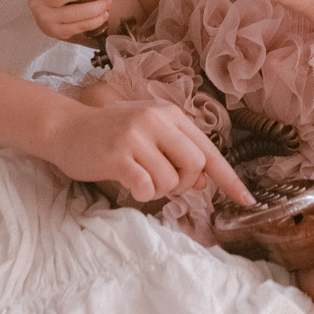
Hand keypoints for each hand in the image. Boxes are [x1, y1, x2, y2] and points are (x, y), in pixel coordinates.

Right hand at [47, 99, 255, 206]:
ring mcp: (137, 136)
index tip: (247, 200)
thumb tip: (203, 182)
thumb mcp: (148, 135)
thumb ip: (177, 153)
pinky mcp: (119, 155)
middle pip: (195, 165)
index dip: (229, 178)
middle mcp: (156, 120)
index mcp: (169, 114)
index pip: (209, 149)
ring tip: (139, 177)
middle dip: (184, 183)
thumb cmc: (110, 135)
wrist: (66, 128)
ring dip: (159, 190)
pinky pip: (148, 188)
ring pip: (171, 180)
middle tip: (162, 181)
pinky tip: (129, 183)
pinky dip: (143, 194)